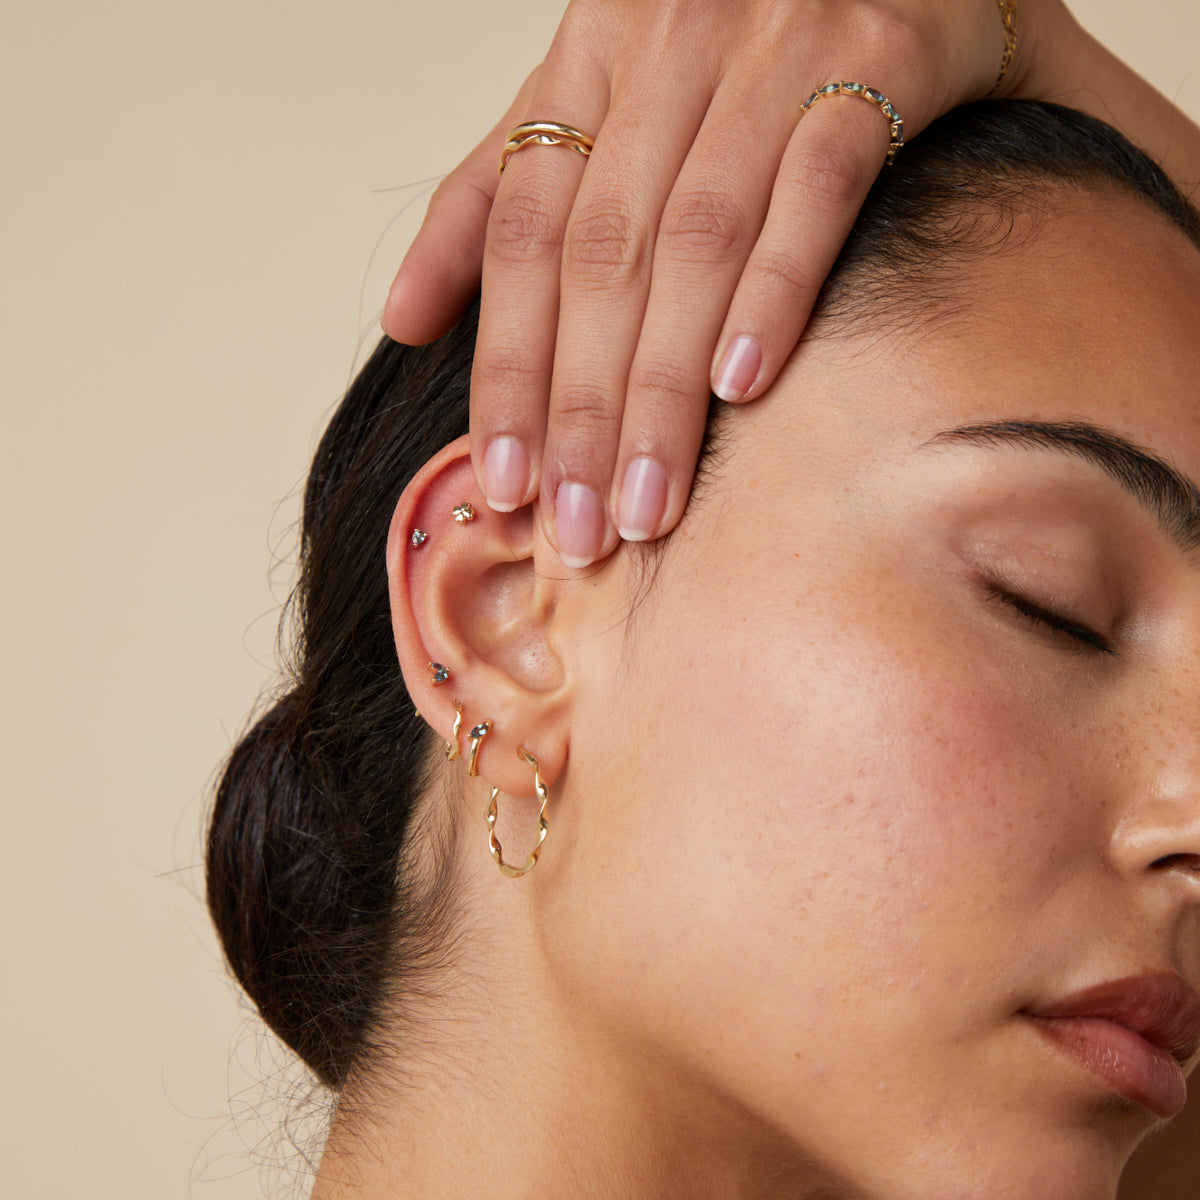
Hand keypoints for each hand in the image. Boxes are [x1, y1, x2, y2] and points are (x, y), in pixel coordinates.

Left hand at [383, 0, 1025, 565]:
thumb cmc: (745, 43)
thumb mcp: (595, 101)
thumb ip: (495, 196)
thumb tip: (403, 317)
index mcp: (590, 54)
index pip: (524, 236)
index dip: (507, 370)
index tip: (504, 486)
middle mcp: (669, 42)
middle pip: (603, 256)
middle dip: (583, 407)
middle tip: (579, 528)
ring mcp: (776, 43)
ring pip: (696, 239)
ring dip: (663, 386)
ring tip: (649, 501)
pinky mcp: (881, 51)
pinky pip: (819, 185)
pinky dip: (776, 287)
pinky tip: (744, 384)